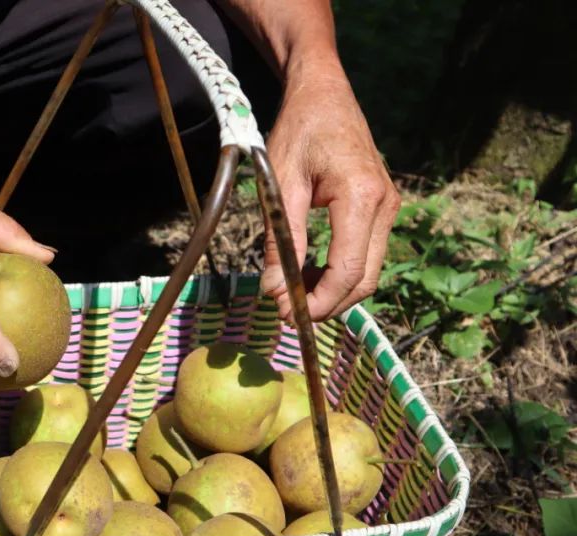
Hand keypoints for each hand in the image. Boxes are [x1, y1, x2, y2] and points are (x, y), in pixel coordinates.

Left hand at [261, 64, 399, 321]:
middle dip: (326, 305)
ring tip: (291, 291)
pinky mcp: (382, 210)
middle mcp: (385, 204)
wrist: (324, 94)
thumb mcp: (280, 185)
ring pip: (367, 272)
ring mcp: (388, 208)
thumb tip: (274, 290)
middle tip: (285, 311)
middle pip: (363, 279)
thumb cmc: (299, 131)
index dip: (317, 301)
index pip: (347, 270)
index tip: (284, 314)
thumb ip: (281, 240)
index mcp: (361, 196)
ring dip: (332, 292)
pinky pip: (365, 255)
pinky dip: (339, 273)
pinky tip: (307, 273)